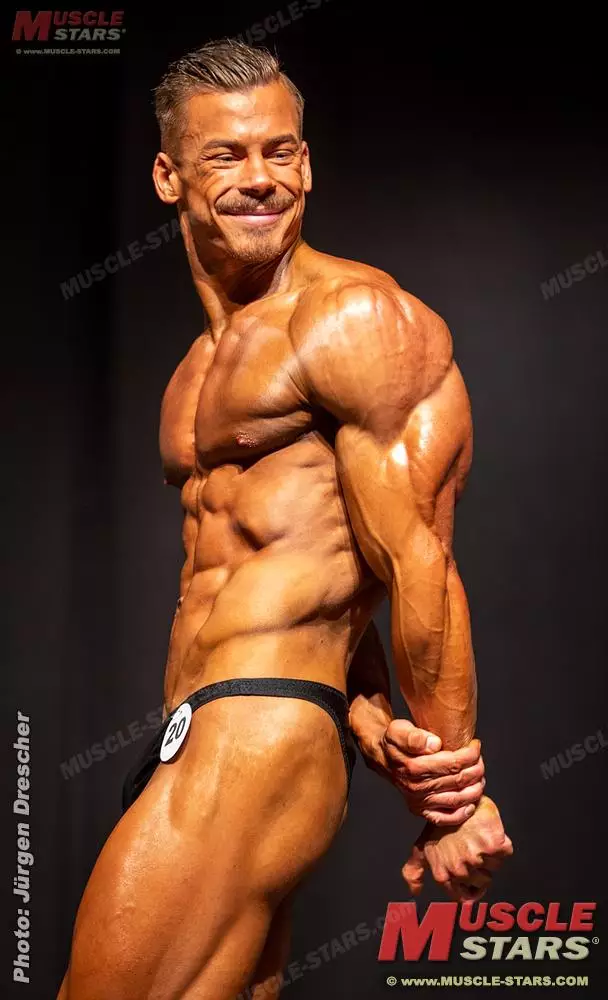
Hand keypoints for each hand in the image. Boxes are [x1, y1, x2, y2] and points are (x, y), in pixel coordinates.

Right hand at [356, 717, 485, 825]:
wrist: (383, 758)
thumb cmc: (394, 742)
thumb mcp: (398, 730)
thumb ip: (414, 736)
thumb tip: (434, 744)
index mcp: (413, 768)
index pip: (453, 764)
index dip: (470, 754)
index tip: (475, 745)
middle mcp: (417, 788)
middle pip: (459, 781)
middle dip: (476, 768)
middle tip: (479, 759)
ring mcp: (420, 802)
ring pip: (458, 799)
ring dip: (475, 788)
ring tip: (479, 775)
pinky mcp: (422, 811)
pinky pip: (446, 818)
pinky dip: (463, 813)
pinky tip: (471, 802)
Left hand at [402, 795, 512, 900]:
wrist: (457, 800)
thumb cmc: (441, 824)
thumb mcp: (422, 848)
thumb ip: (414, 871)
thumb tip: (415, 891)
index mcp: (443, 875)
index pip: (462, 898)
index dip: (470, 889)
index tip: (472, 878)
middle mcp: (459, 870)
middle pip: (482, 882)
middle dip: (481, 867)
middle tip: (472, 848)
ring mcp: (477, 859)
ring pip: (495, 868)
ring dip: (491, 855)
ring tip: (478, 838)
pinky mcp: (494, 846)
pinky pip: (505, 853)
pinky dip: (501, 842)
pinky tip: (487, 831)